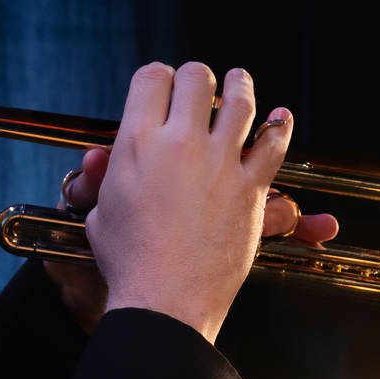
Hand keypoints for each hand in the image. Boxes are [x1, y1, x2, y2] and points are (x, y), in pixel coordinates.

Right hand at [74, 62, 325, 342]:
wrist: (163, 301)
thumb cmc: (129, 264)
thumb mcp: (99, 213)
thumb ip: (105, 178)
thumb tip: (102, 158)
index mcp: (137, 143)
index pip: (152, 79)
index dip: (158, 77)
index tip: (163, 85)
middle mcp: (180, 143)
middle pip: (196, 79)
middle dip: (197, 78)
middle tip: (199, 87)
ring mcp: (219, 163)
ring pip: (239, 102)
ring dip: (240, 86)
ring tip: (239, 81)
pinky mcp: (251, 188)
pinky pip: (272, 145)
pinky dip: (279, 126)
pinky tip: (280, 118)